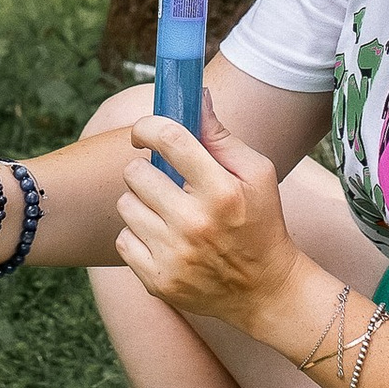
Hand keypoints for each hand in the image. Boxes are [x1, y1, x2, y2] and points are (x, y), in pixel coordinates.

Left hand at [116, 108, 323, 345]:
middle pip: (136, 173)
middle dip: (147, 171)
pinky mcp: (158, 280)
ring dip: (141, 203)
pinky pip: (123, 239)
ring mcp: (174, 255)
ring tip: (166, 211)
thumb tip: (196, 96)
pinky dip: (138, 236)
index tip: (144, 133)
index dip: (147, 127)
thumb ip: (221, 136)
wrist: (265, 290)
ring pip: (125, 204)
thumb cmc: (261, 222)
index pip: (168, 138)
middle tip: (165, 181)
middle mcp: (194, 223)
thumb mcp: (258, 174)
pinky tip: (162, 238)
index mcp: (222, 190)